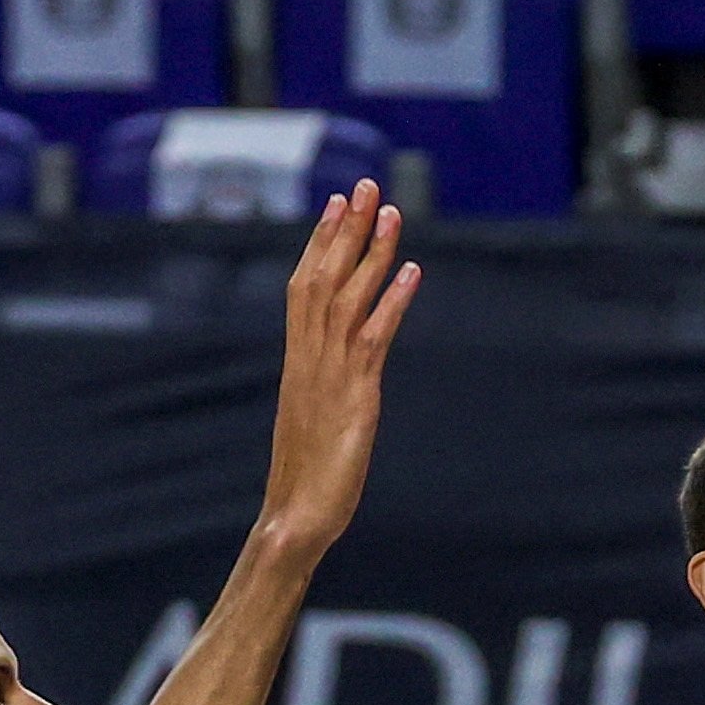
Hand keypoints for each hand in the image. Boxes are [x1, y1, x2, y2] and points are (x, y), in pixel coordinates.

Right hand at [258, 182, 421, 549]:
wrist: (294, 519)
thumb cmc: (305, 482)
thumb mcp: (317, 422)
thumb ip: (326, 392)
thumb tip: (341, 380)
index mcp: (299, 362)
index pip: (305, 287)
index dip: (321, 243)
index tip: (337, 204)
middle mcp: (309, 359)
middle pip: (323, 278)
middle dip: (344, 230)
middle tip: (363, 185)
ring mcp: (329, 375)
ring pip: (346, 298)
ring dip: (370, 252)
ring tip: (390, 211)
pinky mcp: (354, 396)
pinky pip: (373, 338)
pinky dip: (391, 302)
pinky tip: (411, 272)